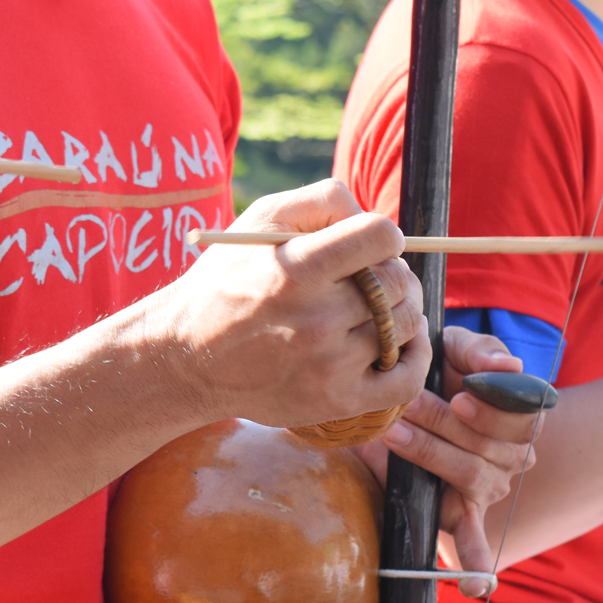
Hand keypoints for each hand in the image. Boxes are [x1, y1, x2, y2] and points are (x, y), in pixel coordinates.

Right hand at [154, 179, 430, 428]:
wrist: (187, 358)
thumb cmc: (227, 281)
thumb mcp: (260, 220)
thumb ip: (324, 201)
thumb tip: (377, 221)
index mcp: (297, 269)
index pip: (382, 237)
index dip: (384, 236)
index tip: (369, 246)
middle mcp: (315, 319)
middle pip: (399, 284)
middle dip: (392, 274)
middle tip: (372, 280)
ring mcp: (328, 365)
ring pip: (406, 327)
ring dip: (401, 312)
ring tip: (376, 310)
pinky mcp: (335, 402)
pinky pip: (407, 381)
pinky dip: (415, 358)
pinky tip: (401, 345)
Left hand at [353, 326, 542, 595]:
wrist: (400, 391)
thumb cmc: (440, 367)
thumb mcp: (457, 348)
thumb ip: (481, 351)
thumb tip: (506, 367)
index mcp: (520, 417)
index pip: (519, 419)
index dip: (492, 411)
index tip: (461, 396)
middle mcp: (512, 456)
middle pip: (486, 447)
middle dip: (443, 424)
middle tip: (406, 405)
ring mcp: (487, 487)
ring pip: (468, 474)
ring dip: (431, 454)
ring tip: (395, 433)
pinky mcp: (460, 509)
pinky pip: (472, 538)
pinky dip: (475, 559)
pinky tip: (476, 587)